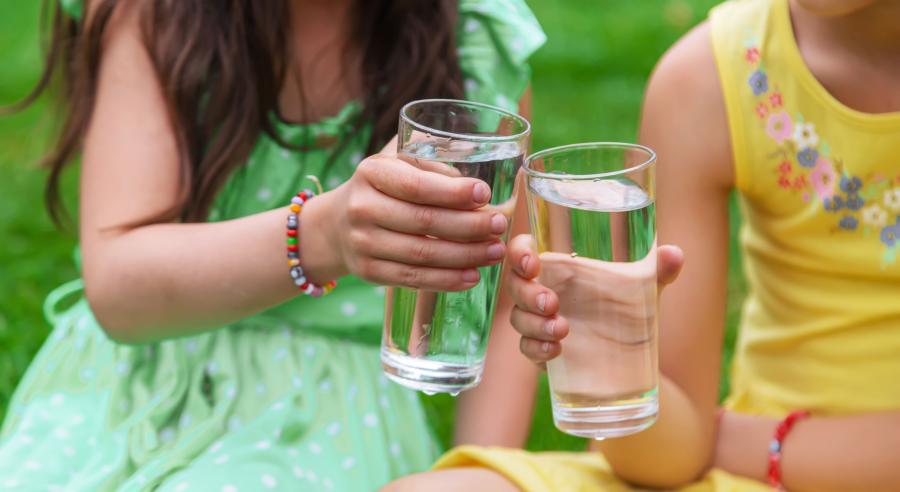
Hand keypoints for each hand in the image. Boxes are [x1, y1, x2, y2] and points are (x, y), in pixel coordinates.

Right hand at [307, 137, 507, 290]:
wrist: (336, 225)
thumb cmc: (382, 189)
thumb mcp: (397, 166)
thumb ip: (432, 169)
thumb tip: (479, 191)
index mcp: (371, 173)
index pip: (416, 186)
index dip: (453, 193)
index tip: (485, 194)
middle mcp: (362, 208)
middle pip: (424, 222)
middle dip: (469, 226)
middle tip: (500, 225)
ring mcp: (362, 243)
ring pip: (422, 255)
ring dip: (465, 255)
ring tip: (495, 252)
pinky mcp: (368, 272)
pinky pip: (413, 279)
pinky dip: (446, 280)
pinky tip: (472, 275)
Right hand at [506, 234, 683, 363]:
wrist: (635, 358)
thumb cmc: (630, 310)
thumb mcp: (646, 288)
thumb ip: (659, 270)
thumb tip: (675, 253)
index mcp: (560, 268)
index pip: (525, 251)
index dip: (519, 251)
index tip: (533, 262)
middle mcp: (544, 291)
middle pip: (516, 285)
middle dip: (527, 293)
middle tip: (553, 303)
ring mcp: (540, 322)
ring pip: (518, 318)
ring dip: (533, 323)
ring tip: (563, 330)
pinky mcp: (543, 350)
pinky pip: (526, 348)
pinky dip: (536, 348)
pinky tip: (555, 351)